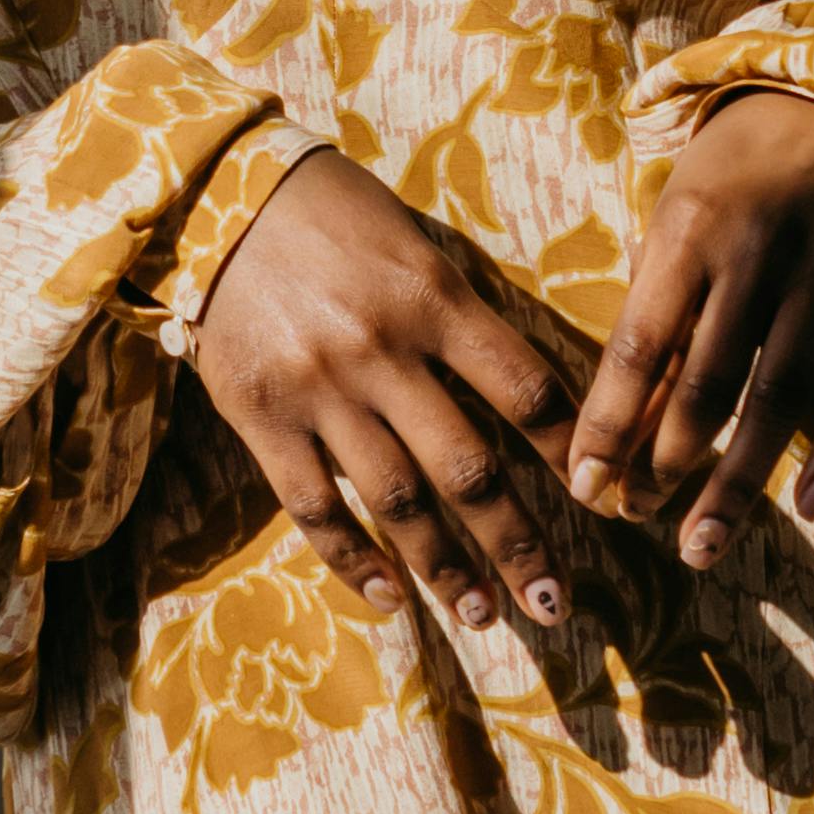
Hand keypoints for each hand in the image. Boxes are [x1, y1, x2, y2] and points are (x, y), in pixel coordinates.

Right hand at [190, 150, 576, 631]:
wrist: (216, 196)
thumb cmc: (333, 214)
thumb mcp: (416, 245)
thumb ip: (462, 319)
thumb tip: (524, 400)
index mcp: (436, 300)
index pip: (525, 390)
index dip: (569, 451)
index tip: (597, 497)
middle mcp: (383, 353)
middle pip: (469, 469)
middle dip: (517, 545)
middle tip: (552, 604)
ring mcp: (320, 391)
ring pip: (397, 502)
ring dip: (444, 569)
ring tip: (481, 617)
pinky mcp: (261, 418)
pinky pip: (315, 506)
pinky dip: (354, 560)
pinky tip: (389, 599)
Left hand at [567, 91, 813, 565]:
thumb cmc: (728, 173)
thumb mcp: (673, 218)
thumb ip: (656, 310)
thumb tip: (623, 423)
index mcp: (689, 231)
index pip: (639, 347)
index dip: (609, 425)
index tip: (583, 490)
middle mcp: (758, 257)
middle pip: (708, 384)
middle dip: (666, 465)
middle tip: (636, 521)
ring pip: (781, 399)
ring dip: (740, 483)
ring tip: (703, 544)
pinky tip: (812, 504)